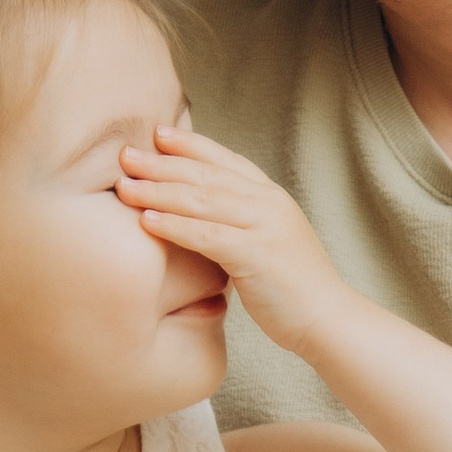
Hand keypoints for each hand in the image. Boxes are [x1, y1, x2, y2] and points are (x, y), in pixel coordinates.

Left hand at [116, 122, 348, 358]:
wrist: (328, 318)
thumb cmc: (292, 287)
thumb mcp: (267, 241)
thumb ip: (240, 222)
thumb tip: (201, 215)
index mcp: (271, 196)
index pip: (225, 160)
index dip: (190, 145)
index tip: (157, 133)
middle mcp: (269, 203)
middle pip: (207, 174)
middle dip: (162, 163)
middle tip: (125, 155)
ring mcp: (265, 226)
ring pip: (203, 200)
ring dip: (159, 191)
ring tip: (124, 186)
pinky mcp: (257, 255)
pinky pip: (208, 235)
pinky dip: (175, 225)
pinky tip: (146, 221)